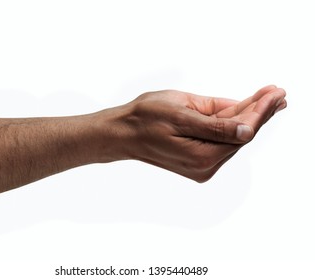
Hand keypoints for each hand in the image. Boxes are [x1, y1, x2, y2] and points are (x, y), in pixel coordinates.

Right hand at [119, 85, 285, 181]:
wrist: (123, 132)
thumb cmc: (145, 118)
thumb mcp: (181, 114)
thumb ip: (216, 125)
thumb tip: (248, 130)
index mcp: (201, 157)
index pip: (241, 132)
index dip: (260, 111)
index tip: (276, 93)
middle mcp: (205, 167)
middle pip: (239, 136)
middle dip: (258, 113)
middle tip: (278, 94)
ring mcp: (201, 166)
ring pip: (231, 137)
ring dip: (247, 117)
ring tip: (268, 100)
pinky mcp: (197, 160)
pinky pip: (220, 139)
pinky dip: (231, 124)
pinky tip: (244, 112)